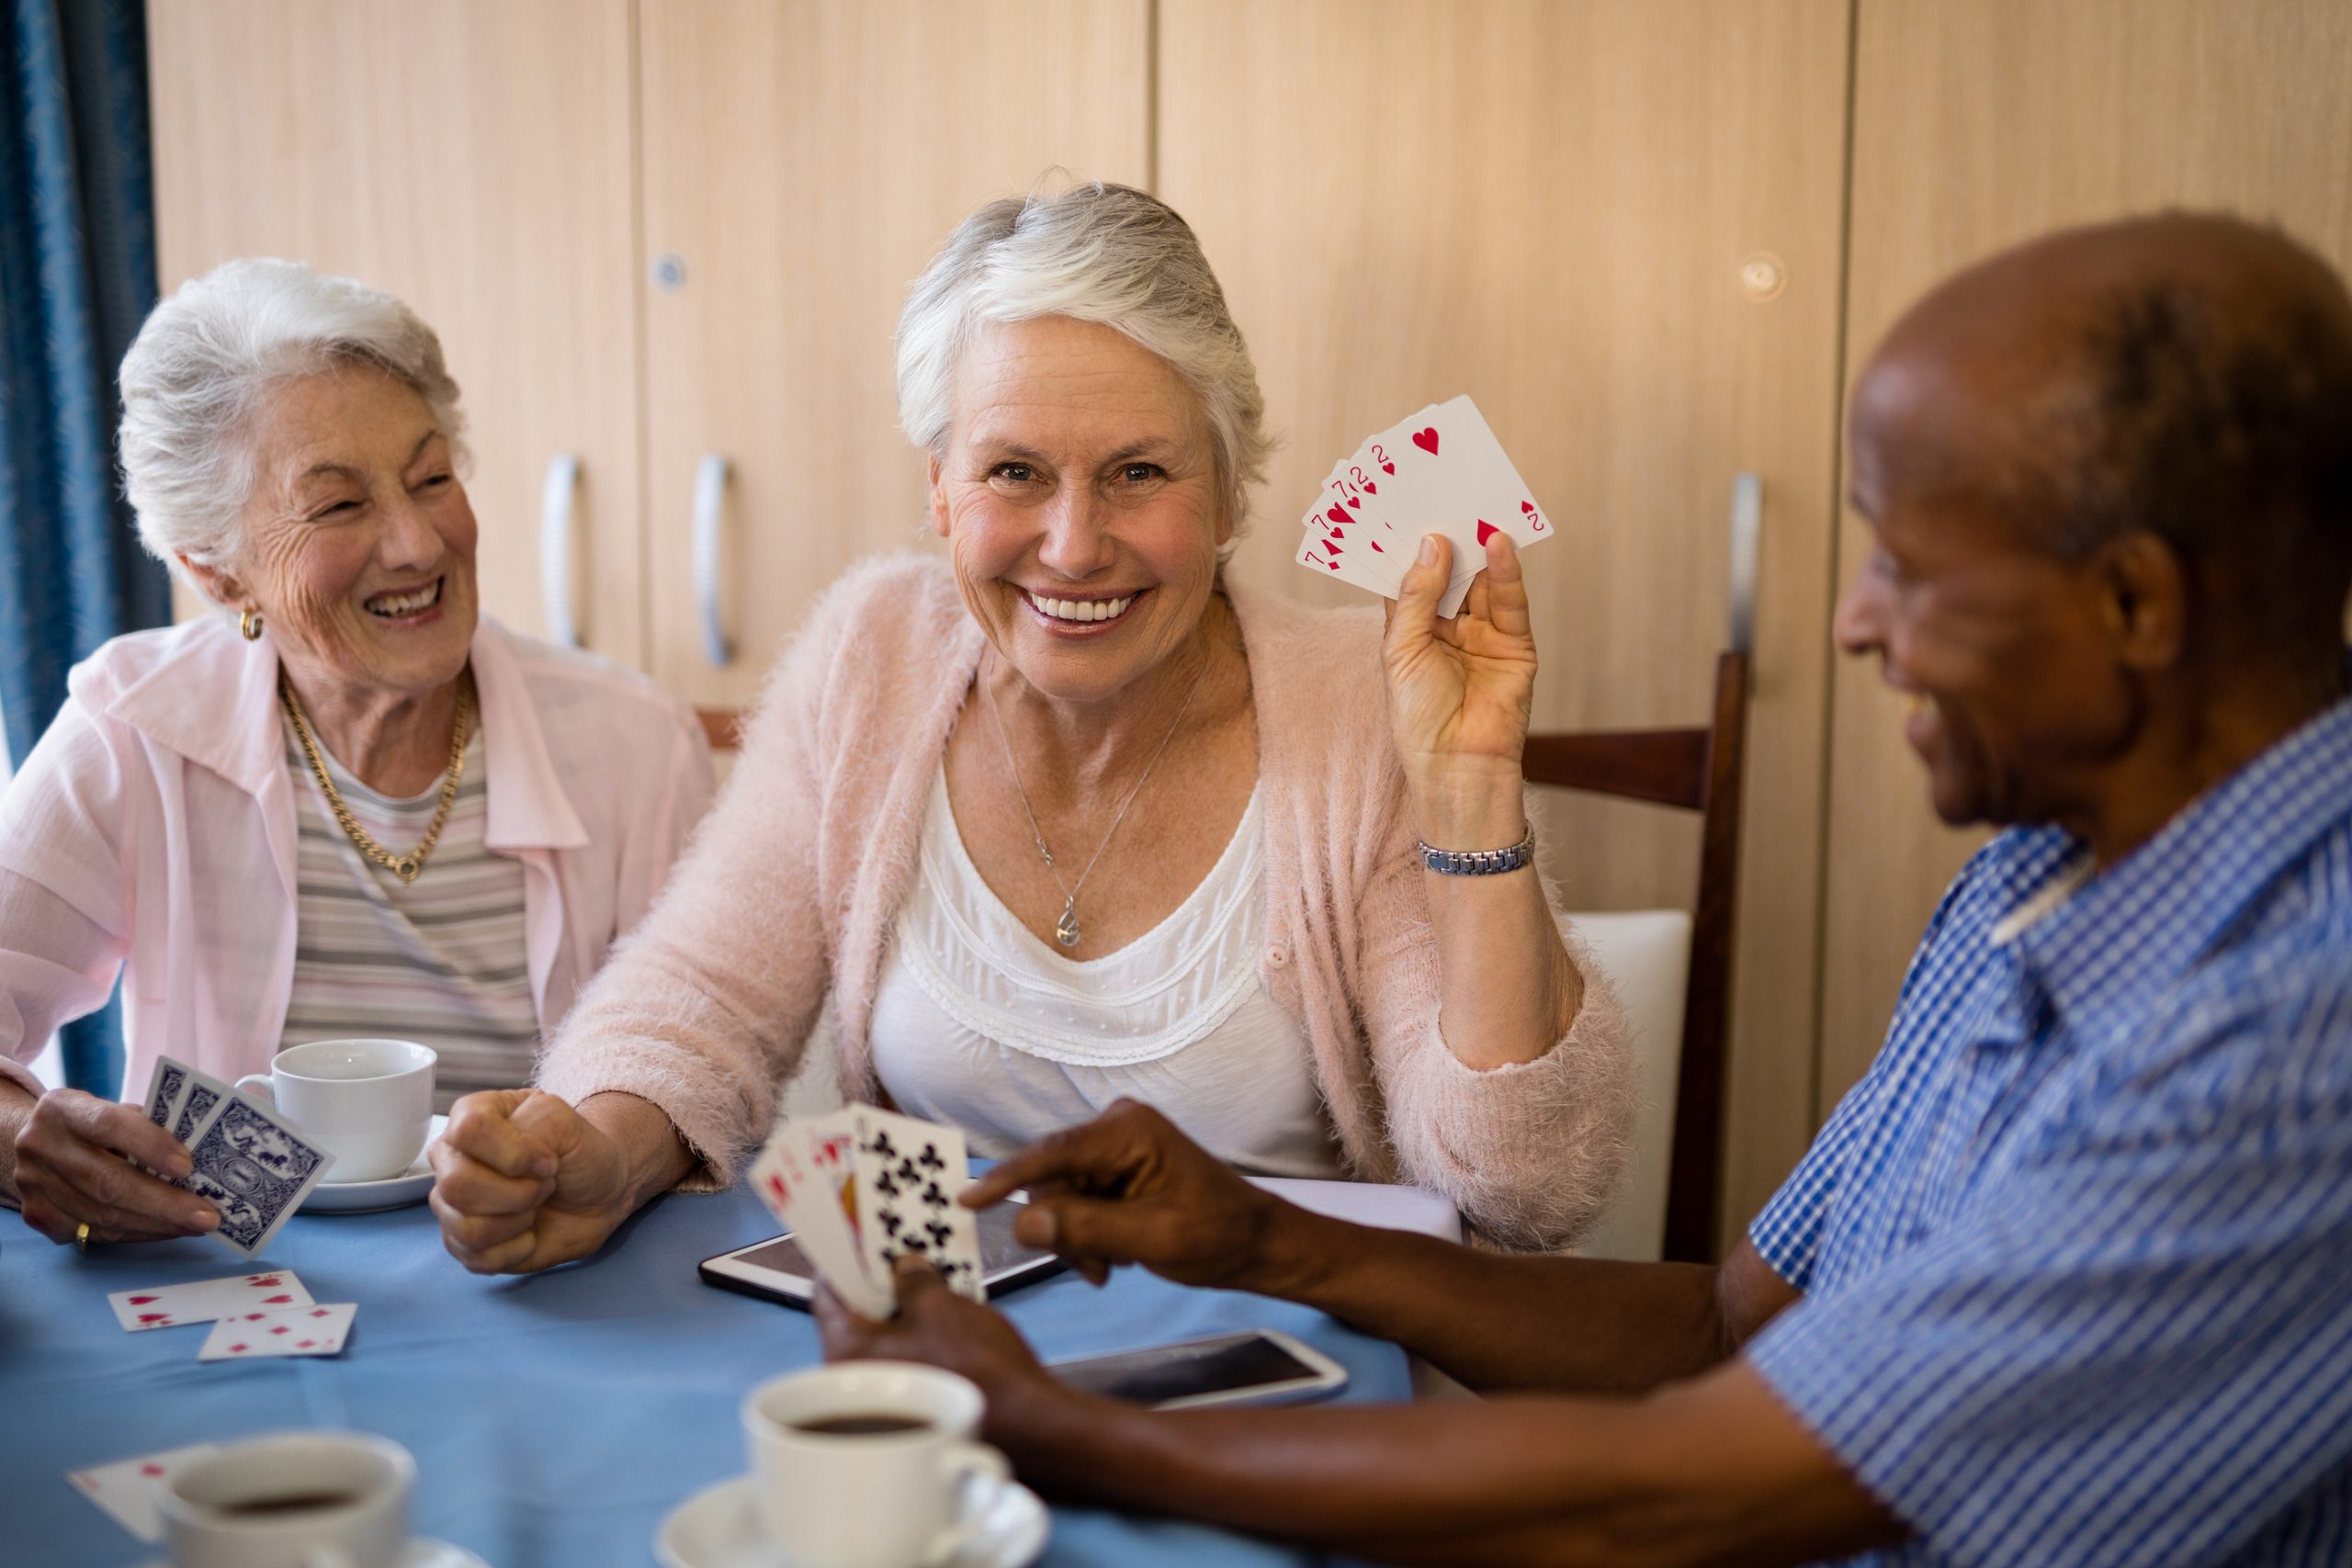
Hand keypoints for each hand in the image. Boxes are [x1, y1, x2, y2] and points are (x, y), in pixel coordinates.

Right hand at [10, 1089, 219, 1243]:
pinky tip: (166, 1230)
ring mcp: (34, 1184)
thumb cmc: (91, 1123)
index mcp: (62, 1108)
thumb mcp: (112, 1109)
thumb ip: (145, 1126)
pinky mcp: (37, 1214)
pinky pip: (93, 1233)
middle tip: (207, 1215)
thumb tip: (198, 1156)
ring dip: (156, 1224)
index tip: (188, 1166)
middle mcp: (40, 1145)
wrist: (34, 1140)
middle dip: (164, 1203)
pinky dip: (136, 1234)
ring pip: (101, 1215)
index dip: (150, 1145)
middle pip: (106, 1181)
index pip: (108, 1125)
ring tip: (195, 1226)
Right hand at [428, 1089, 635, 1272]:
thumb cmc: (578, 1153)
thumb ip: (538, 1124)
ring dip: (519, 1220)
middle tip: (545, 1186)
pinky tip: (529, 1232)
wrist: (598, 1194)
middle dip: (519, 1193)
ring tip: (535, 1205)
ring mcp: (451, 1204)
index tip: (548, 1160)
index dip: (514, 1152)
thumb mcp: (568, 1121)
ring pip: (468, 1227)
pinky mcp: (462, 1243)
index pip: (468, 1131)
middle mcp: (451, 1159)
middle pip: (457, 1184)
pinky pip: (479, 1257)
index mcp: (471, 1116)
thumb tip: (516, 1166)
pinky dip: (518, 1248)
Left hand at [816, 1255, 1057, 1423]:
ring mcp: (883, 1398)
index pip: (827, 1295)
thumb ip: (914, 1279)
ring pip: (882, 1340)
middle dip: (878, 1284)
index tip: (856, 1238)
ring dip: (901, 1310)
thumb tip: (905, 1268)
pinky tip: (942, 1314)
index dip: (844, 1260)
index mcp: (848, 1354)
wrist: (1026, 1422)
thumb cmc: (979, 1368)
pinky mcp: (913, 1405)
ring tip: (927, 1278)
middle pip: (855, 1318)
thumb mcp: (942, 1305)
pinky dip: (916, 1336)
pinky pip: (904, 1359)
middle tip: (898, 1253)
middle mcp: (855, 1381)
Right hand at [961, 1099, 1292, 1292]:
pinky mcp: (1113, 1166)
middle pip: (1052, 1180)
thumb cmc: (1217, 1236)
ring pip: (1059, 1196)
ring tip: (1112, 1267)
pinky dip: (1087, 1234)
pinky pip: (1075, 1201)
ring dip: (1077, 1238)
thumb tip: (1024, 1223)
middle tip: (1097, 1271)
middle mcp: (1116, 1126)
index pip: (1053, 1153)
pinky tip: (1115, 1256)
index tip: (968, 1202)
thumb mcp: (1152, 1240)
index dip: (1008, 1179)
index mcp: (1129, 1131)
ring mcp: (1114, 1145)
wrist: (1255, 1243)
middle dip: (1065, 1230)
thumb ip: (1087, 1229)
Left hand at [1382, 530, 1538, 842]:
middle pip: (1448, 572)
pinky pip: (1510, 600)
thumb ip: (1416, 596)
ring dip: (1476, 545)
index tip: (1401, 503)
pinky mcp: (1516, 644)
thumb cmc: (1417, 718)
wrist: (1458, 766)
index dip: (1407, 544)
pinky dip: (1505, 571)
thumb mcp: (1402, 650)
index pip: (1410, 577)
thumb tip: (1431, 542)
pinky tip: (1498, 542)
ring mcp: (1482, 634)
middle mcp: (1447, 627)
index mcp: (1411, 630)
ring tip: (1471, 504)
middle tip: (1440, 490)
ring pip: (1479, 580)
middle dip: (1445, 536)